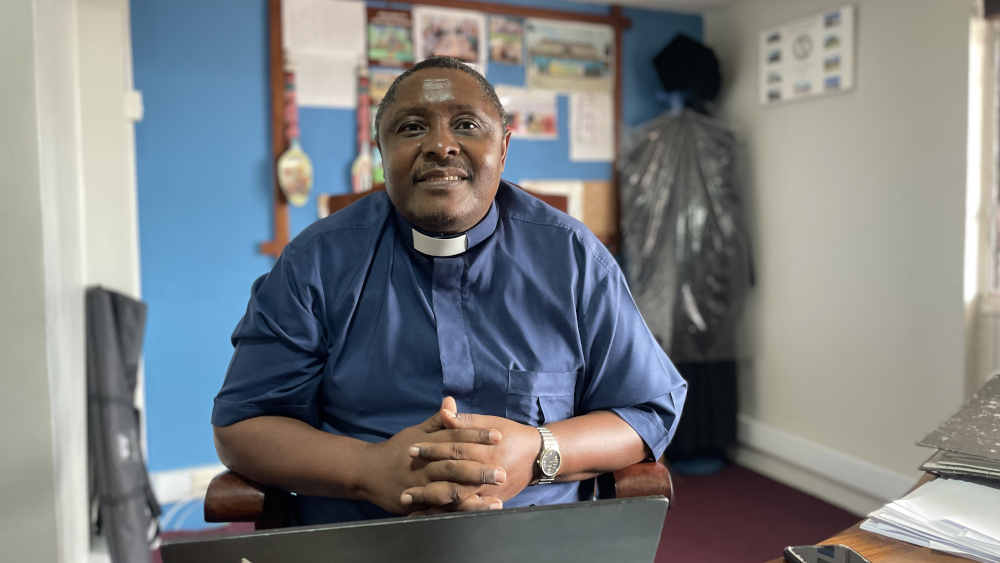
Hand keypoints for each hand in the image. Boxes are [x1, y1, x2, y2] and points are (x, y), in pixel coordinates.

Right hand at [359, 397, 507, 514]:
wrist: (366, 471)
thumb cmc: (395, 449)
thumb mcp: (415, 431)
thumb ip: (437, 421)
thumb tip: (451, 401)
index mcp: (427, 445)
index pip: (455, 437)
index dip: (477, 436)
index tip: (498, 436)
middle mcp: (425, 466)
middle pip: (455, 467)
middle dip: (480, 470)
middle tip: (503, 472)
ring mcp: (421, 487)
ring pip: (449, 491)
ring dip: (473, 496)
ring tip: (496, 499)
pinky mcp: (417, 504)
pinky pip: (440, 511)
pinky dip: (458, 513)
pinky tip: (475, 514)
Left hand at [402, 402, 541, 509]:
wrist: (538, 456)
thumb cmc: (511, 436)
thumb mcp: (490, 423)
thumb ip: (465, 420)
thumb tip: (445, 409)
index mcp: (487, 449)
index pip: (455, 449)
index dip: (432, 449)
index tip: (411, 449)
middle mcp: (488, 471)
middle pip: (454, 476)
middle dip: (427, 478)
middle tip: (405, 483)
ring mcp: (491, 490)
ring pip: (459, 498)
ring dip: (434, 500)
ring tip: (411, 501)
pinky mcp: (492, 501)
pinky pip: (468, 510)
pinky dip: (448, 513)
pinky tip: (430, 514)